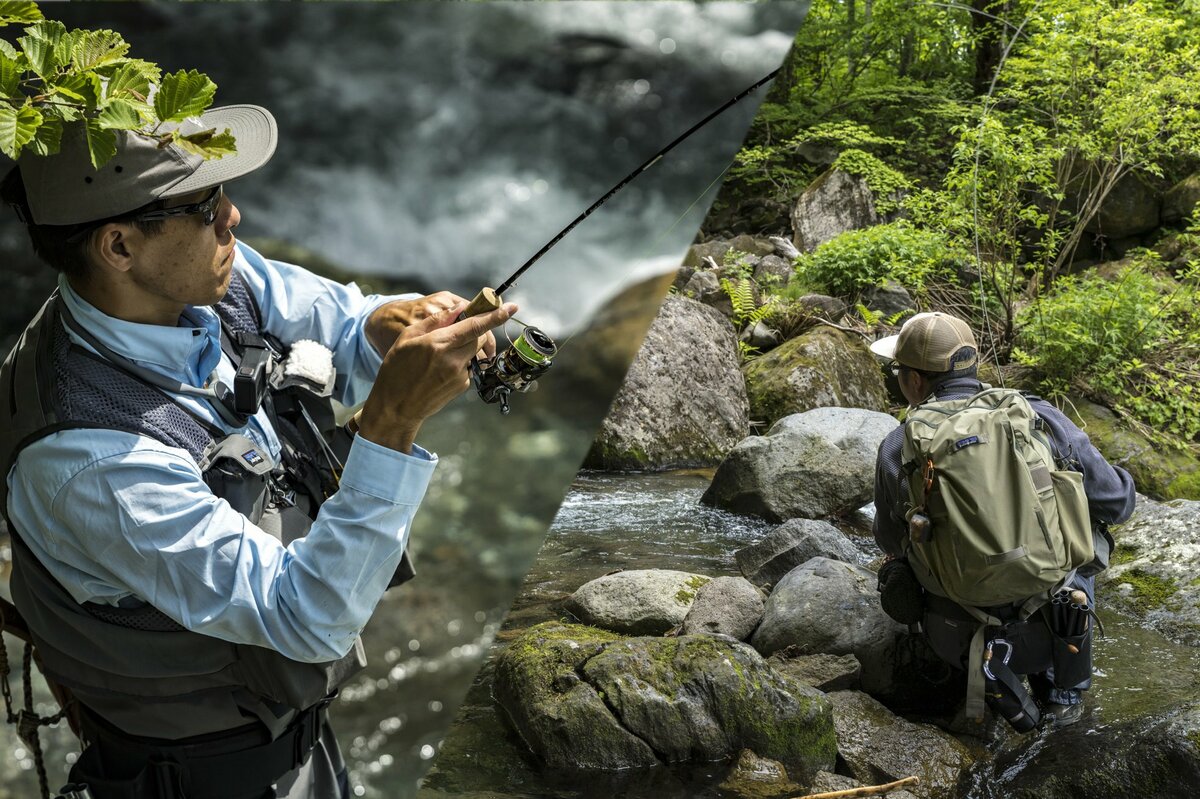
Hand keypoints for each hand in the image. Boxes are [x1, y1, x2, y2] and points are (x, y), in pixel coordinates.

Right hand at [357, 301, 516, 452]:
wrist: (397, 406)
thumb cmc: (397, 369)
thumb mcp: (408, 337)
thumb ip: (436, 320)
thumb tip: (458, 308)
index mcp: (439, 343)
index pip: (475, 326)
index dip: (496, 315)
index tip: (511, 307)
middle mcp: (453, 360)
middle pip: (480, 337)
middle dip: (477, 329)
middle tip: (461, 328)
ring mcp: (460, 375)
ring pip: (476, 351)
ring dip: (468, 345)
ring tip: (442, 352)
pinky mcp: (463, 386)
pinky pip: (469, 366)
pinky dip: (461, 361)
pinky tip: (441, 368)